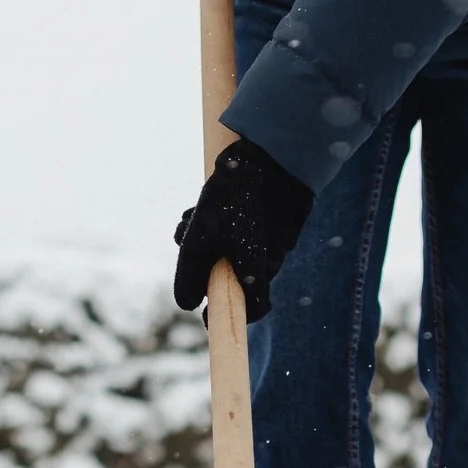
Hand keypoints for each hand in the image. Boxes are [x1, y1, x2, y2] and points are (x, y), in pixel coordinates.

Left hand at [173, 139, 314, 323]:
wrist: (276, 153)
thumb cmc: (235, 195)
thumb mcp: (202, 233)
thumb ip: (192, 272)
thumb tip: (187, 304)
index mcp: (258, 270)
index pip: (252, 310)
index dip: (228, 315)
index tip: (206, 315)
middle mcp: (274, 259)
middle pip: (236, 275)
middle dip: (207, 262)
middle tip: (186, 233)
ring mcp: (280, 237)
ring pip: (240, 249)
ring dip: (213, 237)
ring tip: (193, 211)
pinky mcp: (281, 217)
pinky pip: (251, 230)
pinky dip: (229, 222)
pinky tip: (216, 198)